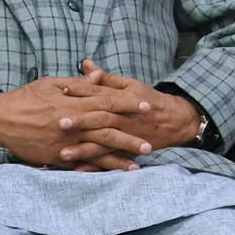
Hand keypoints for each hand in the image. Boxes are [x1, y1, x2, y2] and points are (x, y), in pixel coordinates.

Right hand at [0, 62, 198, 170]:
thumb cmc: (26, 98)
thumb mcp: (52, 83)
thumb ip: (78, 84)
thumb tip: (100, 77)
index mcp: (73, 104)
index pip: (107, 104)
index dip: (128, 105)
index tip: (147, 107)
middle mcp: (71, 126)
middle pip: (106, 132)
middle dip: (129, 139)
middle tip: (150, 144)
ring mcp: (63, 144)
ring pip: (95, 153)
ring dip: (116, 161)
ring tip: (136, 167)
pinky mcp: (54, 157)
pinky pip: (78, 166)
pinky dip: (94, 171)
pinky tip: (108, 176)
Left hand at [59, 60, 202, 164]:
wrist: (175, 121)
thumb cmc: (148, 100)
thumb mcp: (130, 85)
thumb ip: (105, 78)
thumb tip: (85, 64)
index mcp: (123, 99)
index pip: (100, 94)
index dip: (82, 92)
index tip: (62, 91)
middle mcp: (124, 118)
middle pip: (101, 119)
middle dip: (81, 122)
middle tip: (60, 123)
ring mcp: (126, 136)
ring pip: (103, 143)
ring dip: (84, 149)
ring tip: (63, 154)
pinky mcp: (128, 151)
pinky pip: (111, 161)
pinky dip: (95, 167)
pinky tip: (79, 171)